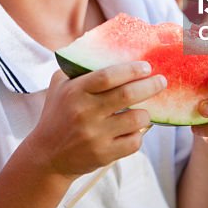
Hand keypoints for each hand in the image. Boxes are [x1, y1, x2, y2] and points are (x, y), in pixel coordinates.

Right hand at [23, 62, 165, 177]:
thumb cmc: (57, 115)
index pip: (108, 76)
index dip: (131, 70)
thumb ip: (78, 68)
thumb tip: (107, 51)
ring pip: (136, 119)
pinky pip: (134, 142)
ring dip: (145, 113)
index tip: (147, 66)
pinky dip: (138, 134)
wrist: (46, 156)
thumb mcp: (59, 86)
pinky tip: (133, 130)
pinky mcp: (104, 154)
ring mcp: (95, 135)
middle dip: (150, 86)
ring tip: (144, 109)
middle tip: (161, 81)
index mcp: (75, 92)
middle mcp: (85, 112)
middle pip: (127, 95)